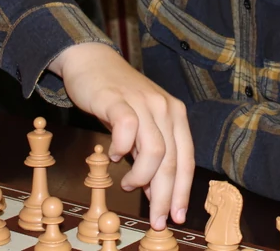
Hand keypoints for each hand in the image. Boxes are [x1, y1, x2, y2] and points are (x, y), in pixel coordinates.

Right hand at [50, 42, 194, 230]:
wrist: (93, 61)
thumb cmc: (118, 98)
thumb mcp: (141, 127)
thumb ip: (150, 156)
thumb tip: (156, 193)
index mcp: (176, 115)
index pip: (186, 160)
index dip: (183, 192)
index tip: (177, 217)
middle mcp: (165, 108)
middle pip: (172, 161)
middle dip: (166, 196)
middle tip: (157, 219)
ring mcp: (144, 102)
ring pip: (155, 150)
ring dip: (142, 177)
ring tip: (129, 185)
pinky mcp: (118, 99)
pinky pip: (127, 130)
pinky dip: (122, 149)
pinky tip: (115, 156)